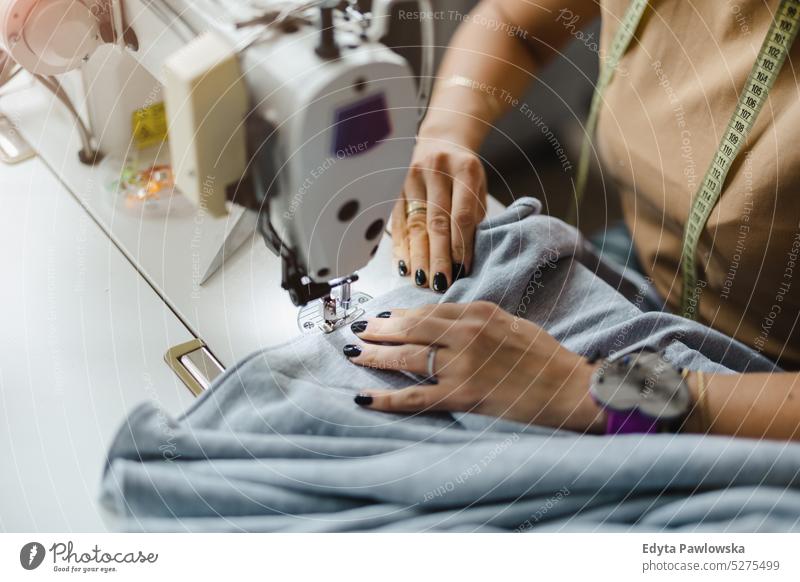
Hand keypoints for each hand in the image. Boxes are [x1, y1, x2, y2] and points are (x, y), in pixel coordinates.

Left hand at [344, 302, 604, 432]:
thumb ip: (477, 322)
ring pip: (406, 357)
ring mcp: (462, 364)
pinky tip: (364, 398)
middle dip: (378, 329)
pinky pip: (415, 397)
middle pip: (409, 328)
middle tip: (357, 330)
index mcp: (479, 312)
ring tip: (353, 353)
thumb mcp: (512, 324)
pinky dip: (386, 399)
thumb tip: (446, 325)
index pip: (428, 311)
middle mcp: (465, 333)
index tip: (382, 318)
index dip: (399, 316)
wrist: (571, 389)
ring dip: (374, 355)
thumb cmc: (546, 359)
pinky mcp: (463, 395)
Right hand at [391, 136, 486, 292]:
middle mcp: (435, 170)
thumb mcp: (477, 186)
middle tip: (442, 283)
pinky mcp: (394, 187)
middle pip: (436, 222)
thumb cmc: (463, 171)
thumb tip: (463, 258)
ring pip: (415, 225)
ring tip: (424, 281)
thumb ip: (473, 217)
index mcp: (464, 168)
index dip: (462, 245)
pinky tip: (405, 266)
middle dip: (439, 257)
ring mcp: (411, 177)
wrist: (441, 140)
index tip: (463, 269)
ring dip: (419, 257)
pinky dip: (402, 247)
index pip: (462, 214)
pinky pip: (398, 222)